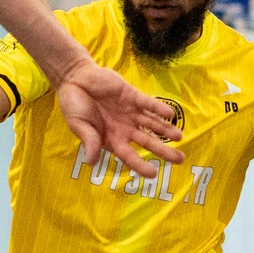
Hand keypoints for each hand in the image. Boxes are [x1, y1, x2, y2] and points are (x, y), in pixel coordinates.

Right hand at [54, 61, 178, 179]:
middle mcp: (124, 128)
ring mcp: (130, 112)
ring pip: (152, 124)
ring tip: (179, 137)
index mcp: (111, 139)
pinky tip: (170, 115)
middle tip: (179, 159)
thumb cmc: (74, 105)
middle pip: (147, 141)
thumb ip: (88, 141)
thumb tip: (92, 163)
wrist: (75, 78)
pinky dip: (159, 109)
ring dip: (165, 130)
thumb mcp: (78, 125)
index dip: (141, 165)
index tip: (153, 174)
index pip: (129, 155)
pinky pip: (148, 104)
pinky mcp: (132, 96)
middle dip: (163, 150)